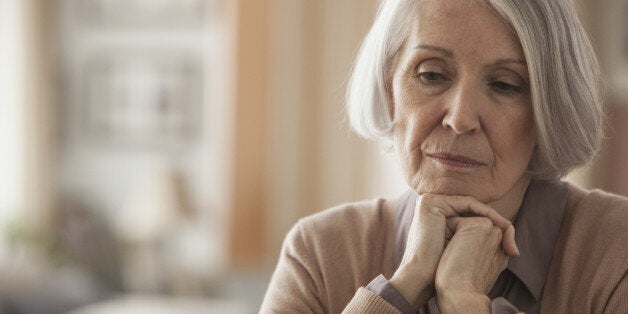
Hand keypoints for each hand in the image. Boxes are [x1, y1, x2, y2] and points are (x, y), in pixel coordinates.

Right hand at [389, 194, 517, 309]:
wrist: (422, 278)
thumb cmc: (441, 271)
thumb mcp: (463, 250)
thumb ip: (476, 239)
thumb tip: (507, 242)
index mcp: (436, 217)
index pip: (471, 217)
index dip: (494, 230)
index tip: (512, 252)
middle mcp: (432, 207)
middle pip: (473, 211)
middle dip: (498, 226)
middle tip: (513, 248)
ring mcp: (430, 202)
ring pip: (472, 206)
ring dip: (496, 220)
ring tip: (509, 237)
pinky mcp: (431, 202)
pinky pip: (468, 203)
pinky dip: (486, 213)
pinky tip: (499, 227)